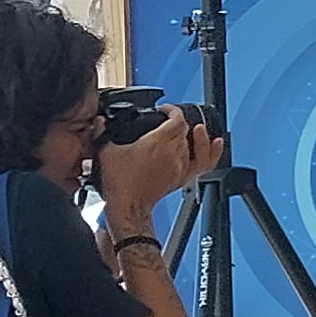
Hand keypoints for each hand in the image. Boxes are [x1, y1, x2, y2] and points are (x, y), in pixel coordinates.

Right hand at [95, 110, 221, 226]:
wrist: (128, 206)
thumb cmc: (120, 183)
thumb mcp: (106, 152)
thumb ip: (103, 134)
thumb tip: (100, 123)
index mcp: (158, 142)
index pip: (176, 118)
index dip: (171, 110)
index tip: (164, 110)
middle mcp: (173, 152)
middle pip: (185, 129)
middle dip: (176, 123)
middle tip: (166, 122)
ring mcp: (180, 165)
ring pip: (194, 143)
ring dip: (190, 135)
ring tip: (192, 129)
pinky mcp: (182, 177)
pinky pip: (204, 162)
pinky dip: (211, 151)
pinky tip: (216, 143)